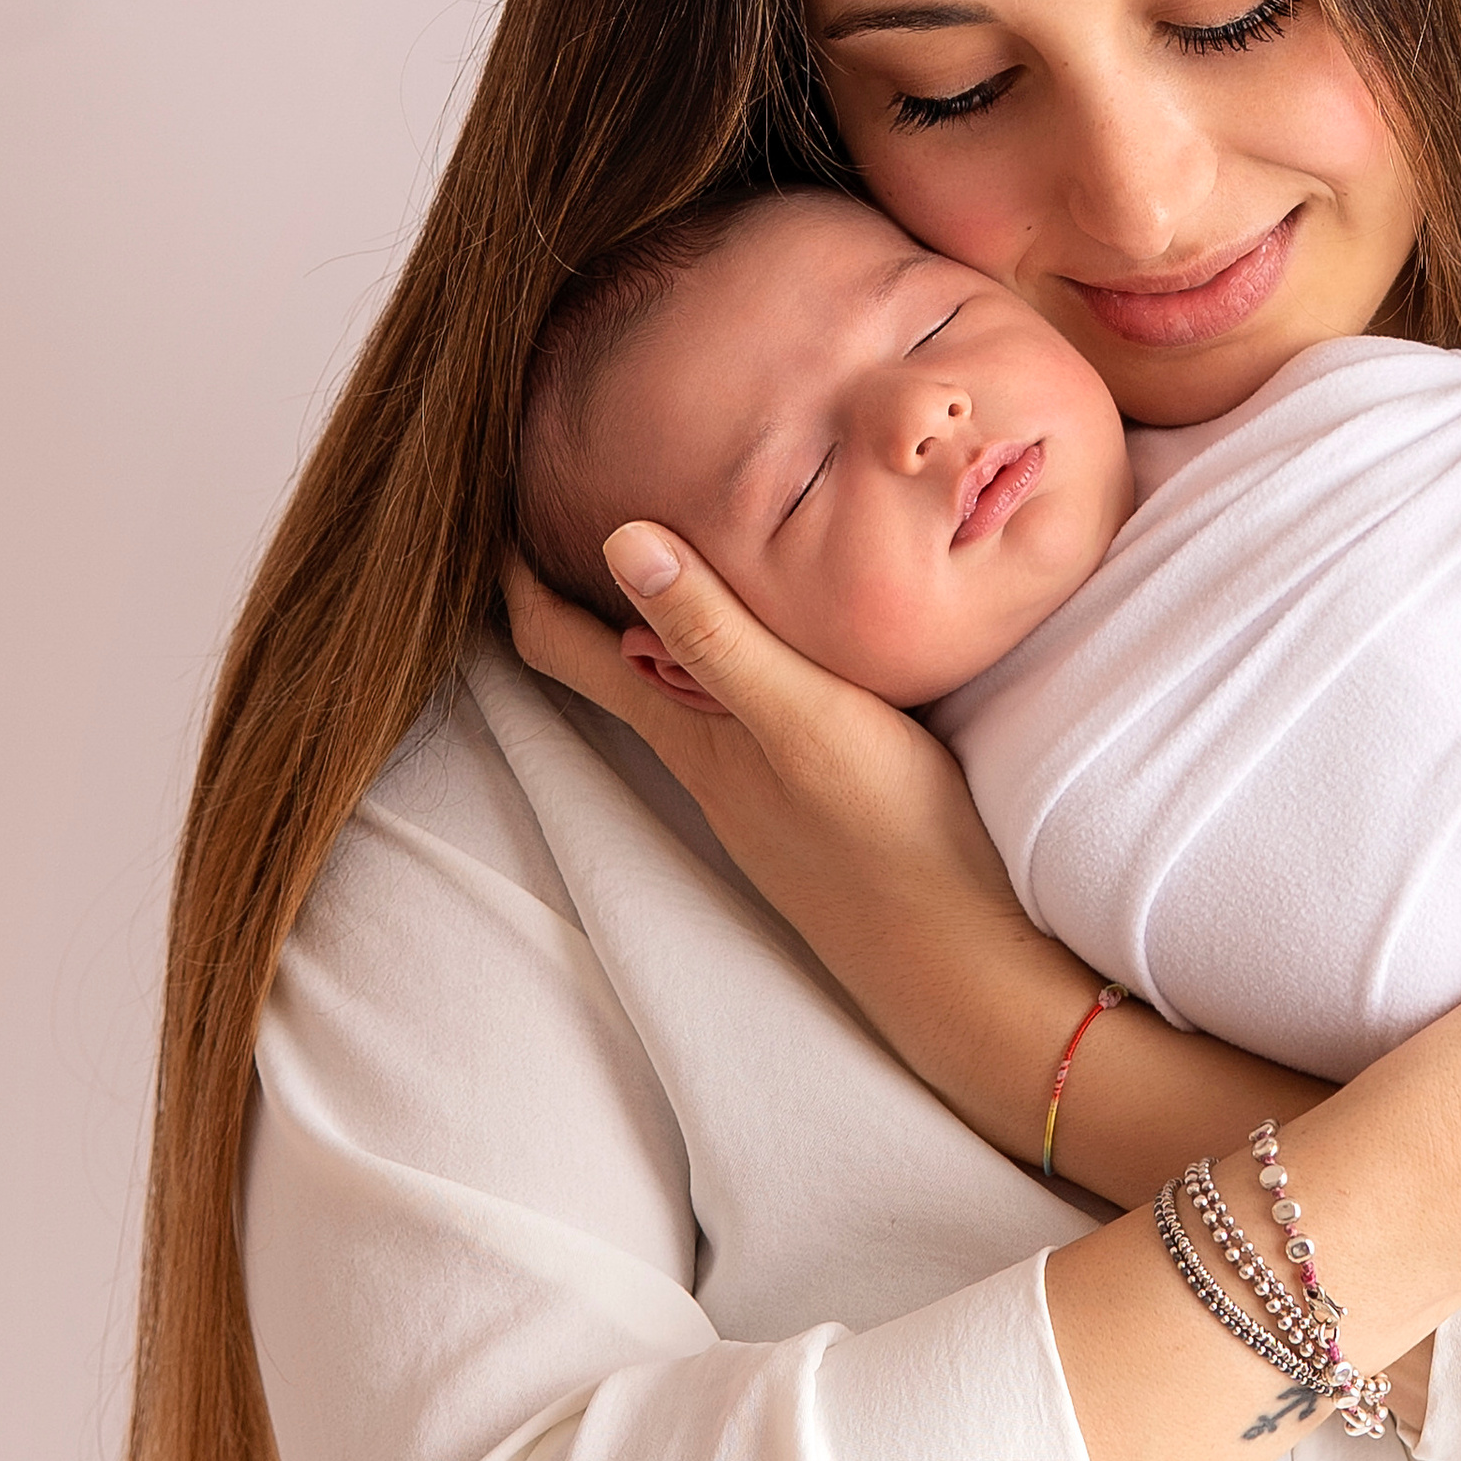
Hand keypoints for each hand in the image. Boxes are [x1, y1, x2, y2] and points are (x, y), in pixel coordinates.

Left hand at [502, 526, 1061, 1093]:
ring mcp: (752, 784)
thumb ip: (719, 636)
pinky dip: (723, 654)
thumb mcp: (801, 717)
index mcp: (685, 732)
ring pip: (676, 686)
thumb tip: (622, 541)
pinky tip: (769, 632)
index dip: (521, 582)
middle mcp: (704, 758)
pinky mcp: (803, 796)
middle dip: (584, 586)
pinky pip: (735, 708)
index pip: (564, 649)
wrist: (957, 959)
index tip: (503, 508)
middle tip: (581, 501)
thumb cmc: (888, 836)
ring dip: (657, 619)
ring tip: (672, 541)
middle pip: (610, 662)